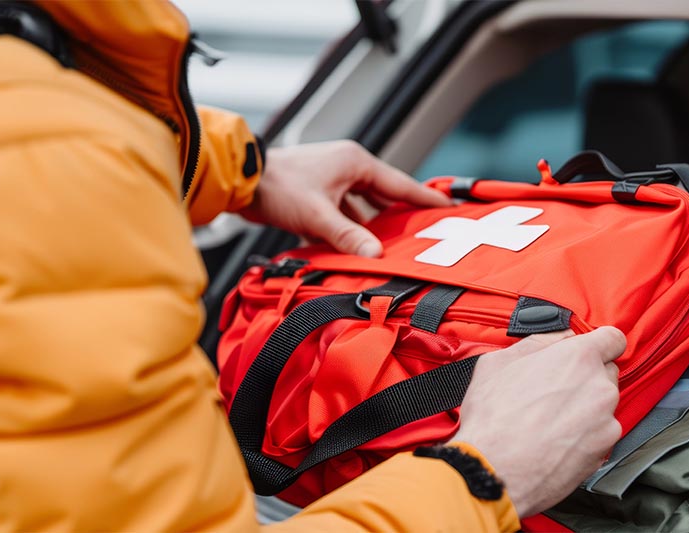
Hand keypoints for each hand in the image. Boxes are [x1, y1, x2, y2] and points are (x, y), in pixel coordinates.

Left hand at [239, 140, 450, 256]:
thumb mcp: (318, 215)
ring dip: (368, 230)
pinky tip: (351, 250)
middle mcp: (347, 168)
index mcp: (355, 163)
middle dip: (398, 219)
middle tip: (421, 235)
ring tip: (387, 250)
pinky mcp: (317, 196)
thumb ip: (349, 236)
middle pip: (383, 198)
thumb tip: (377, 256)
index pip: (400, 184)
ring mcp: (332, 181)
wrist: (241, 181)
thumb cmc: (278, 186)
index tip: (447, 207)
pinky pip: (342, 216)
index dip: (424, 199)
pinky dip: (346, 232)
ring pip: (361, 210)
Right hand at [454, 327, 624, 517]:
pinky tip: (556, 440)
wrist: (494, 470)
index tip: (588, 352)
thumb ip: (538, 342)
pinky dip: (584, 435)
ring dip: (584, 407)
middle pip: (607, 372)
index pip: (613, 338)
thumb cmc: (493, 418)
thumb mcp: (499, 362)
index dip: (600, 343)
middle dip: (586, 377)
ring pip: (602, 405)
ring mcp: (606, 420)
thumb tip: (556, 337)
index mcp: (578, 357)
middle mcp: (599, 386)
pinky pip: (600, 433)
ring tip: (550, 420)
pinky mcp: (604, 450)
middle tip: (555, 389)